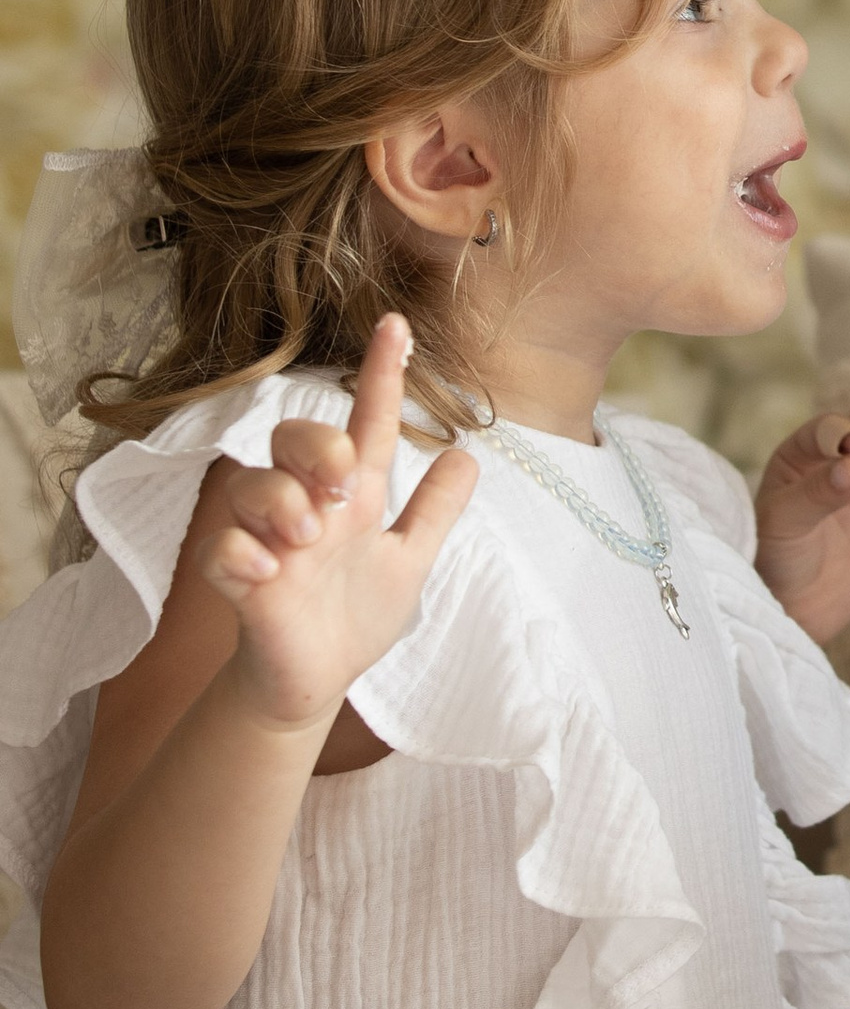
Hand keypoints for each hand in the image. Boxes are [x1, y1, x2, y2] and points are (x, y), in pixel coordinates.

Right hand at [198, 315, 478, 739]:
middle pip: (291, 437)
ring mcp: (264, 540)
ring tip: (308, 538)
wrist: (315, 680)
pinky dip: (244, 553)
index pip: (365, 423)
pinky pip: (222, 546)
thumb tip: (469, 458)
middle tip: (344, 490)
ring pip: (248, 483)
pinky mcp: (235, 580)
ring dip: (282, 501)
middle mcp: (305, 506)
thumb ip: (433, 512)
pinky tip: (270, 575)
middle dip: (316, 448)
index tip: (398, 328)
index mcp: (351, 496)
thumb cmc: (354, 614)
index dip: (381, 376)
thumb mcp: (408, 560)